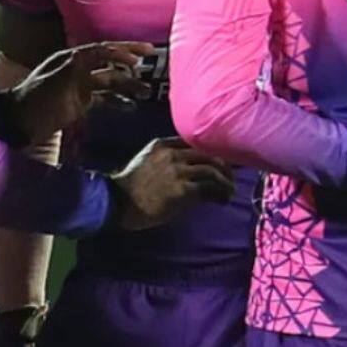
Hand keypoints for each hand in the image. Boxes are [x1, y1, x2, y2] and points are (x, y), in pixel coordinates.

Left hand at [10, 41, 154, 142]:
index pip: (103, 50)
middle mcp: (79, 69)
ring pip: (110, 82)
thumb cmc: (36, 99)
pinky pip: (104, 100)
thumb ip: (78, 65)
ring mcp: (80, 87)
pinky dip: (118, 102)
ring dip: (128, 85)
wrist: (18, 123)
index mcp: (72, 59)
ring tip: (147, 92)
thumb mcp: (56, 80)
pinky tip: (132, 107)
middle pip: (110, 62)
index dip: (124, 50)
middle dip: (131, 62)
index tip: (143, 55)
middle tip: (153, 59)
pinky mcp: (80, 104)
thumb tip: (100, 51)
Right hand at [111, 137, 236, 231]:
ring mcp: (178, 171)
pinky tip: (222, 200)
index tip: (222, 163)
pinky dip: (220, 194)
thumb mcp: (146, 161)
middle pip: (209, 154)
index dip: (213, 153)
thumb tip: (191, 168)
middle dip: (224, 167)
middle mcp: (173, 154)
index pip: (196, 143)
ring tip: (229, 192)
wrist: (117, 203)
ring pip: (213, 171)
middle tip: (230, 179)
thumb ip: (167, 159)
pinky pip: (209, 189)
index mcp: (163, 145)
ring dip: (225, 183)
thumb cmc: (130, 187)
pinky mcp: (182, 190)